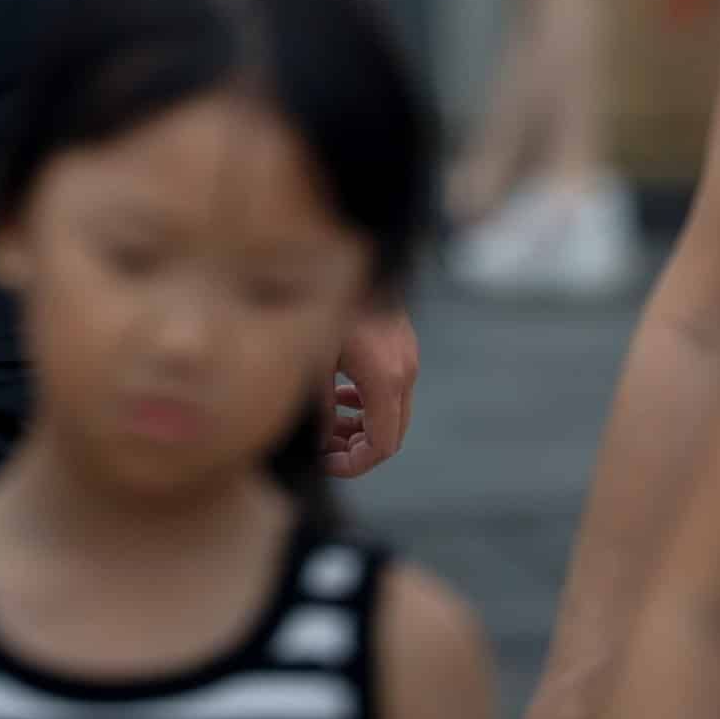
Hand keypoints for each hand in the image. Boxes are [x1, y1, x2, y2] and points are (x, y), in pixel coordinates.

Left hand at [323, 304, 420, 479]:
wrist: (345, 253)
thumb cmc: (318, 305)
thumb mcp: (312, 361)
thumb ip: (318, 409)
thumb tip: (319, 445)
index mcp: (385, 379)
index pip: (383, 446)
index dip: (353, 465)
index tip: (324, 464)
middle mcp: (405, 367)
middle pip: (392, 432)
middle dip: (357, 448)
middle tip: (323, 450)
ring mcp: (407, 352)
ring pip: (392, 409)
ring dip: (363, 425)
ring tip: (328, 428)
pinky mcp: (401, 340)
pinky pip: (392, 386)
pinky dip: (370, 401)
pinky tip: (343, 397)